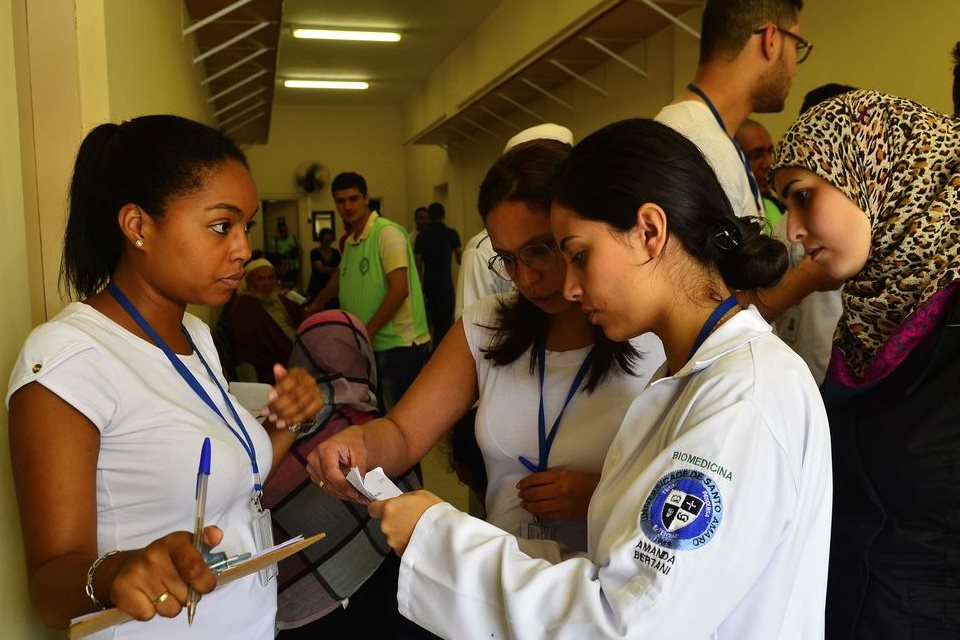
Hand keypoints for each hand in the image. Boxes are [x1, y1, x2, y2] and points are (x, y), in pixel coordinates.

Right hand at [107, 526, 221, 620]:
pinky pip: (149, 615)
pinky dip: (150, 611)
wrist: (126, 568)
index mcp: (174, 542)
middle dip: (187, 595)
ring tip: (162, 591)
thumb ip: (206, 539)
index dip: (205, 583)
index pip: (195, 568)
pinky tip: (147, 597)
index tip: (205, 584)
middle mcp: (154, 556)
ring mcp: (137, 574)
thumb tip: (217, 536)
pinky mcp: (122, 591)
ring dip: (170, 605)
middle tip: (178, 585)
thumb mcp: (186, 544)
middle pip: (185, 595)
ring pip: (170, 609)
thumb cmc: (165, 559)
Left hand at [261, 364, 323, 429]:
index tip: (269, 398)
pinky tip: (282, 424)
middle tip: (267, 413)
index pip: (290, 381)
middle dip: (279, 406)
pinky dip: (292, 420)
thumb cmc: (288, 388)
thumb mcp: (282, 382)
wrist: (299, 399)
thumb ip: (280, 377)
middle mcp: (311, 382)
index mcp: (300, 373)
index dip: (280, 390)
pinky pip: (305, 415)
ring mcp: (316, 393)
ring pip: (299, 407)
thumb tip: (277, 367)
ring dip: (284, 415)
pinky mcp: (319, 404)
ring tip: (273, 420)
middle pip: (294, 396)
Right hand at [306, 425, 369, 502]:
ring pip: (327, 487)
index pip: (330, 472)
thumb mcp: (360, 452)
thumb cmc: (352, 442)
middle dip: (345, 492)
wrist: (348, 439)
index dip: (342, 485)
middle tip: (361, 498)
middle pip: (327, 482)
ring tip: (359, 497)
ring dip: (343, 495)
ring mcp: (313, 467)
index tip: (354, 493)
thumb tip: (360, 485)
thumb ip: (359, 468)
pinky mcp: (316, 474)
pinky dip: (339, 492)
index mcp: (325, 450)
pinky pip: (326, 487)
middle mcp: (315, 458)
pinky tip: (351, 494)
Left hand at [368, 490, 443, 555]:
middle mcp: (387, 526)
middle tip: (410, 517)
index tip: (386, 507)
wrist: (443, 535)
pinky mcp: (399, 553)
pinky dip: (406, 542)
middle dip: (395, 520)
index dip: (379, 507)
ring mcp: (392, 541)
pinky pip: (400, 545)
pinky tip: (418, 538)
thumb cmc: (433, 512)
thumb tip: (400, 502)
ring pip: (393, 534)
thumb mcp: (419, 494)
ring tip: (417, 529)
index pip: (372, 508)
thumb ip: (404, 499)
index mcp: (389, 508)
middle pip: (385, 522)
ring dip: (401, 532)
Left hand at [516, 469, 599, 521]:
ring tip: (524, 504)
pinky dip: (539, 514)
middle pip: (535, 493)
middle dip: (524, 495)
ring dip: (528, 505)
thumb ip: (555, 478)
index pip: (536, 479)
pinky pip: (548, 516)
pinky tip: (535, 512)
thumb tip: (537, 483)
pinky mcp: (566, 515)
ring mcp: (562, 504)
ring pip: (539, 507)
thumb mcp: (572, 473)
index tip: (520, 485)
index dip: (525, 482)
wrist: (606, 495)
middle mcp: (560, 489)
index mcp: (561, 476)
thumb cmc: (590, 482)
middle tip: (520, 495)